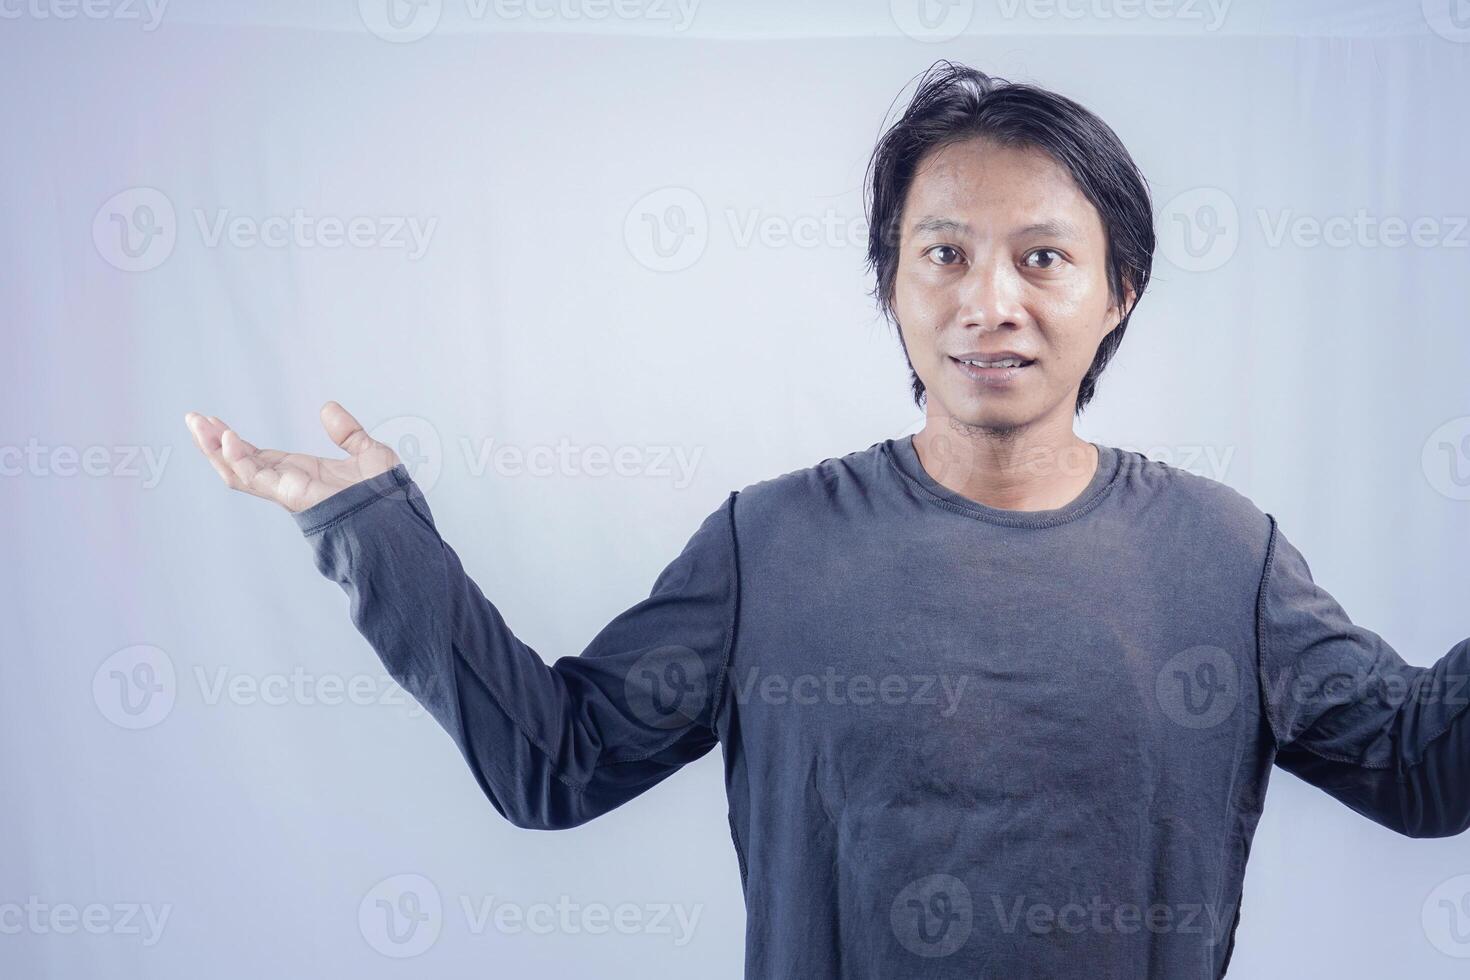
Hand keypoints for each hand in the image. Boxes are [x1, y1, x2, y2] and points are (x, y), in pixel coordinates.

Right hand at [183, 401, 400, 512]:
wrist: (397, 516)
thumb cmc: (386, 495)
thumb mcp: (366, 452)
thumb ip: (347, 433)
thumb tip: (328, 408)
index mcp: (301, 474)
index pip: (257, 457)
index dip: (234, 441)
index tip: (214, 421)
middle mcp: (289, 484)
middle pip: (239, 464)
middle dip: (213, 443)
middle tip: (193, 419)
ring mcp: (287, 491)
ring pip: (239, 472)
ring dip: (214, 449)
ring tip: (196, 424)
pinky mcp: (291, 495)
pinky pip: (258, 478)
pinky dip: (239, 459)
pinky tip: (227, 439)